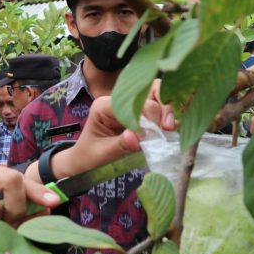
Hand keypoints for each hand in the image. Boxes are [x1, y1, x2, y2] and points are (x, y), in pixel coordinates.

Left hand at [54, 91, 171, 177]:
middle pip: (149, 90)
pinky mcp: (139, 114)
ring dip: (168, 110)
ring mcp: (130, 105)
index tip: (155, 134)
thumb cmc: (88, 158)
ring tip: (171, 128)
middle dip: (163, 107)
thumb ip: (121, 145)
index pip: (133, 101)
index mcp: (104, 105)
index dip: (148, 115)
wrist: (83, 163)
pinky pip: (158, 109)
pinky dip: (168, 117)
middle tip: (168, 128)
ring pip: (157, 96)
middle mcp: (119, 100)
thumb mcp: (102, 154)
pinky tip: (171, 130)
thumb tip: (138, 137)